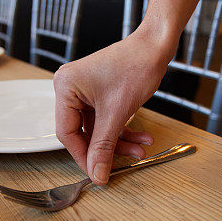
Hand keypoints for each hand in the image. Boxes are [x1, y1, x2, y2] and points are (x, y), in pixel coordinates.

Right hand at [53, 27, 174, 184]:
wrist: (156, 46)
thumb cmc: (135, 66)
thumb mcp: (117, 113)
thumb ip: (104, 147)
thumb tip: (97, 175)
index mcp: (65, 88)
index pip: (67, 133)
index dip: (83, 156)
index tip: (98, 174)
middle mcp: (70, 88)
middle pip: (83, 132)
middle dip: (107, 148)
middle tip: (122, 164)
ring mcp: (85, 90)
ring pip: (98, 128)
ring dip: (119, 141)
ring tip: (139, 150)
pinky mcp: (99, 93)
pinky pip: (106, 119)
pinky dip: (123, 130)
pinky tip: (141, 138)